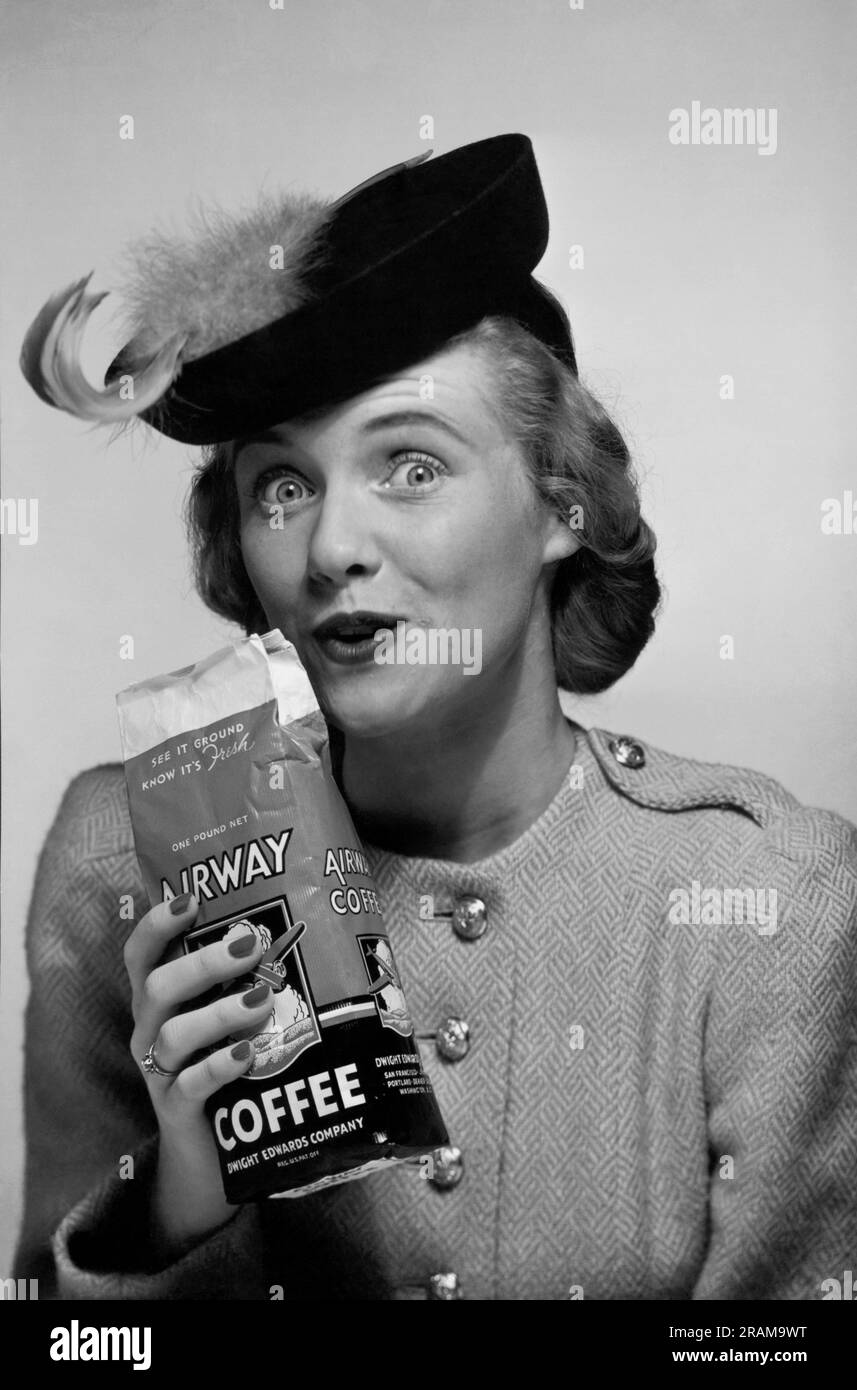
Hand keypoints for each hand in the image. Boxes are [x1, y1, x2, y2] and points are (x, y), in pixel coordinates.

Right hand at [124, 893, 271, 1253]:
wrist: (210, 1151)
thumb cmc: (226, 1064)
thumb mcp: (226, 1018)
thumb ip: (244, 980)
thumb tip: (302, 932)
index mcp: (157, 1001)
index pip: (140, 955)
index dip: (157, 925)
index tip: (191, 899)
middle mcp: (150, 1031)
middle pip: (158, 988)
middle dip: (203, 962)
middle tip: (250, 945)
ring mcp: (159, 1073)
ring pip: (174, 1035)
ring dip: (219, 1012)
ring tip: (262, 1000)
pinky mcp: (177, 1111)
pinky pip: (190, 1085)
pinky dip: (219, 1065)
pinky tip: (247, 1053)